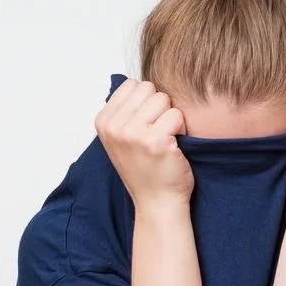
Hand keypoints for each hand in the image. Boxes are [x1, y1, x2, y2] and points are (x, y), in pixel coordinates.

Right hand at [95, 79, 192, 207]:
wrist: (156, 202)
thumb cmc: (145, 168)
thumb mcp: (121, 137)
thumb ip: (124, 110)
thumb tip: (137, 83)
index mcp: (103, 121)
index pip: (132, 84)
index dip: (146, 101)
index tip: (145, 125)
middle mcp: (114, 126)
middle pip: (148, 88)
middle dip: (159, 106)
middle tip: (157, 132)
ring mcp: (133, 134)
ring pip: (163, 99)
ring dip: (170, 117)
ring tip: (165, 139)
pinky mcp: (156, 141)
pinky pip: (177, 115)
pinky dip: (181, 129)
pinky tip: (174, 147)